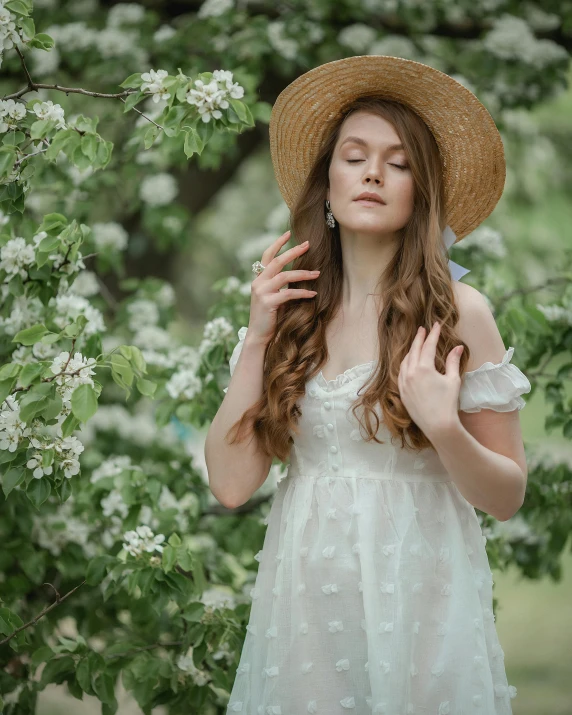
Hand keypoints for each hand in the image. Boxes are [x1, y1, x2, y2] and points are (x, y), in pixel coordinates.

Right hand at [247, 230, 318, 345]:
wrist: (258, 335)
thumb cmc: (269, 317)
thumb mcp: (273, 297)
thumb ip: (279, 285)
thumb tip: (297, 274)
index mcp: (258, 279)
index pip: (266, 256)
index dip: (277, 244)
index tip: (288, 233)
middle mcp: (258, 283)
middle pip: (277, 261)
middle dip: (293, 251)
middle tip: (308, 244)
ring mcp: (262, 292)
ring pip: (285, 276)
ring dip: (303, 273)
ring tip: (317, 273)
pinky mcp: (268, 303)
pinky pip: (289, 294)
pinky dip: (302, 293)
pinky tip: (313, 294)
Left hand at [398, 322, 463, 439]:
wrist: (438, 425)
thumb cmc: (448, 403)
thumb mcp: (453, 380)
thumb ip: (453, 361)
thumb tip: (458, 347)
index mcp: (423, 368)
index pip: (428, 346)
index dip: (433, 334)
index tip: (436, 325)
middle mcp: (410, 373)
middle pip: (413, 350)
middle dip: (419, 338)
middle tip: (422, 329)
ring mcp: (404, 383)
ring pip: (405, 361)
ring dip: (410, 350)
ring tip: (416, 344)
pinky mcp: (402, 392)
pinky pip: (401, 373)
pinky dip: (405, 364)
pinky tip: (409, 362)